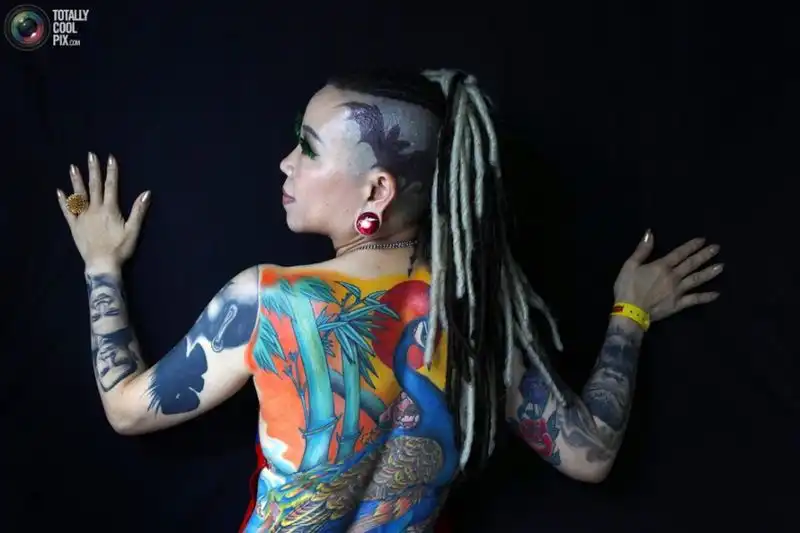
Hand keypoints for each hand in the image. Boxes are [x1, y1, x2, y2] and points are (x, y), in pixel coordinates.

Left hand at [57, 152, 150, 267]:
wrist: (102, 264)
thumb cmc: (120, 248)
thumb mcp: (133, 230)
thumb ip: (138, 211)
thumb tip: (146, 193)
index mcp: (110, 209)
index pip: (111, 186)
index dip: (112, 171)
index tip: (110, 158)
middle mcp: (94, 209)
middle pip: (94, 186)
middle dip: (93, 170)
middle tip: (90, 155)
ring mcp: (82, 217)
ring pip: (79, 195)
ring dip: (76, 181)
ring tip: (73, 167)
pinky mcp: (74, 226)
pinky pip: (68, 211)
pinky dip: (64, 201)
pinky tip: (60, 192)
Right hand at [613, 230, 722, 322]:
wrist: (630, 312)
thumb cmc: (628, 288)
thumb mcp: (630, 265)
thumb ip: (642, 250)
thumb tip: (650, 233)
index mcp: (662, 266)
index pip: (679, 253)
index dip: (691, 246)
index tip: (703, 240)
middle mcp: (673, 277)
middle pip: (691, 264)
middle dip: (704, 255)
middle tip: (717, 248)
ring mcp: (678, 291)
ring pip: (696, 280)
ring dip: (709, 272)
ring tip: (721, 266)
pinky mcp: (678, 305)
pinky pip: (694, 300)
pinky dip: (705, 297)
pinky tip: (716, 294)